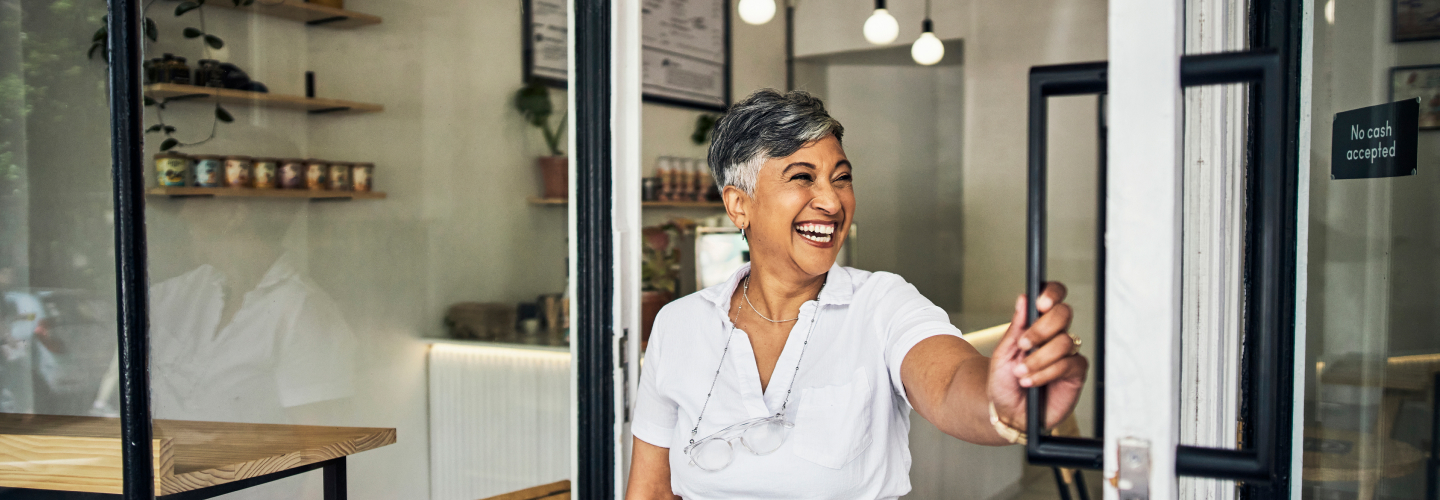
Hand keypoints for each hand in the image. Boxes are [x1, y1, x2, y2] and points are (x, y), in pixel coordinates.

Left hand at [986, 282, 1087, 432]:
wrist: (1007, 412)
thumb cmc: (1004, 382)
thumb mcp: (1003, 353)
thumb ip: (1016, 327)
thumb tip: (1023, 299)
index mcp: (1037, 325)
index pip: (1052, 298)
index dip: (1051, 294)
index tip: (1039, 303)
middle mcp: (1055, 336)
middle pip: (1064, 314)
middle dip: (1042, 328)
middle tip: (1024, 344)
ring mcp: (1067, 354)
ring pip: (1065, 342)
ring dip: (1039, 358)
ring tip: (1021, 372)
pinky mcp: (1075, 374)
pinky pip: (1069, 364)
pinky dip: (1046, 373)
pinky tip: (1031, 381)